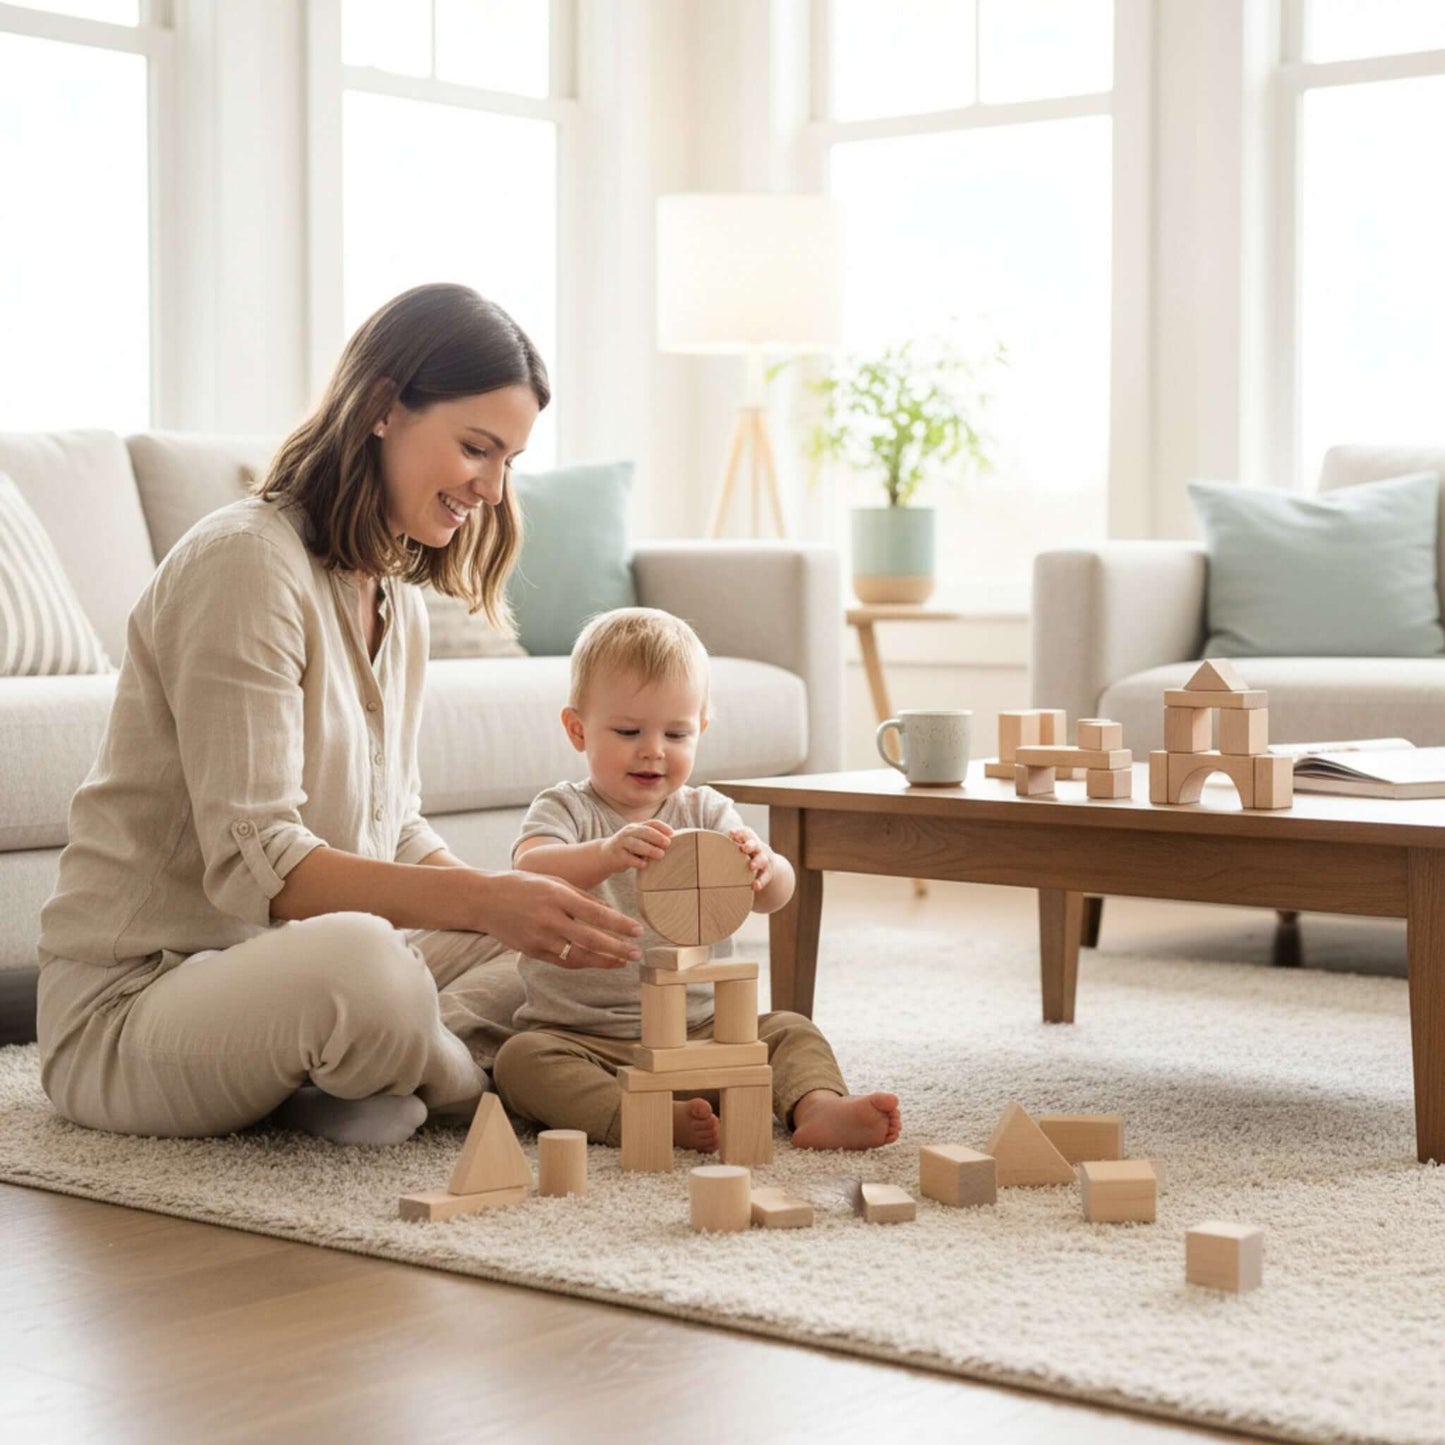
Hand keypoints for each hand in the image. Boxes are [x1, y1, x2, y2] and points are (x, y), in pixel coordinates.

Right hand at [471, 869, 642, 969]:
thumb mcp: (554, 881)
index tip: (638, 931)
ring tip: (621, 962)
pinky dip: (582, 963)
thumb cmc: (523, 885)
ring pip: (577, 956)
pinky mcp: (531, 951)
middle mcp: (549, 918)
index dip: (619, 924)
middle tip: (636, 954)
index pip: (596, 914)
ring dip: (603, 961)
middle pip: (590, 939)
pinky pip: (562, 961)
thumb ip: (582, 897)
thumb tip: (610, 912)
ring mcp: (539, 938)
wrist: (484, 900)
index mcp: (557, 896)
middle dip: (617, 949)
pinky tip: (597, 961)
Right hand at [603, 820, 673, 873]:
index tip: (672, 834)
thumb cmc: (628, 848)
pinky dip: (637, 861)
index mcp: (636, 827)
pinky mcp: (617, 856)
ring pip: (636, 844)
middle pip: (644, 832)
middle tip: (668, 844)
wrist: (605, 855)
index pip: (651, 823)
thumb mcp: (638, 839)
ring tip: (661, 855)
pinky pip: (628, 858)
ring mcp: (621, 844)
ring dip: (649, 849)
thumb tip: (674, 842)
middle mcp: (628, 833)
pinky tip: (644, 865)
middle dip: (657, 837)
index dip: (662, 827)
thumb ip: (651, 839)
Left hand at [728, 826, 774, 892]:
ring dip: (757, 862)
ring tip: (751, 866)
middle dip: (750, 845)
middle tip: (744, 848)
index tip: (731, 833)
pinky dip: (760, 881)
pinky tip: (755, 886)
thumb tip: (705, 846)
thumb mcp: (739, 847)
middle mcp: (758, 848)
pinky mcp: (768, 872)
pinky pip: (765, 877)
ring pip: (762, 859)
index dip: (739, 832)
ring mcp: (764, 860)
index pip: (746, 833)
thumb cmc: (746, 854)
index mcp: (749, 840)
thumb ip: (727, 846)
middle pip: (755, 844)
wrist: (767, 864)